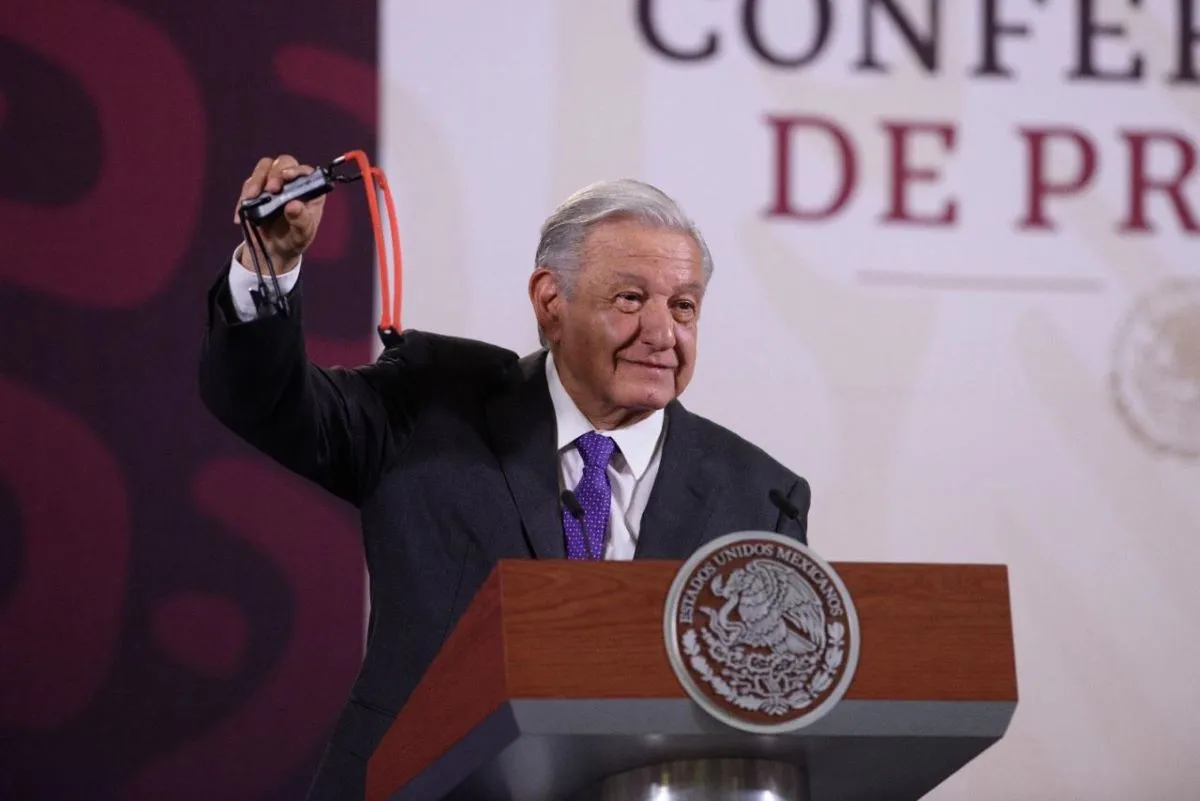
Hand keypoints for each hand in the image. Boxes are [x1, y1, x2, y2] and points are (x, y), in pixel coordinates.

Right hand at [232, 155, 325, 274]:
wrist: (274, 250)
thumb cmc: (294, 238)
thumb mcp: (301, 234)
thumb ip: (300, 220)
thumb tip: (293, 205)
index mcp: (310, 190)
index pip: (305, 171)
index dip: (296, 170)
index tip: (287, 176)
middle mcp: (292, 182)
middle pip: (284, 162)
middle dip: (275, 174)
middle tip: (270, 190)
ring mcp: (273, 183)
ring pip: (264, 168)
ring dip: (257, 180)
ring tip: (251, 198)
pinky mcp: (257, 189)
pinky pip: (249, 184)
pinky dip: (244, 196)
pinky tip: (242, 211)